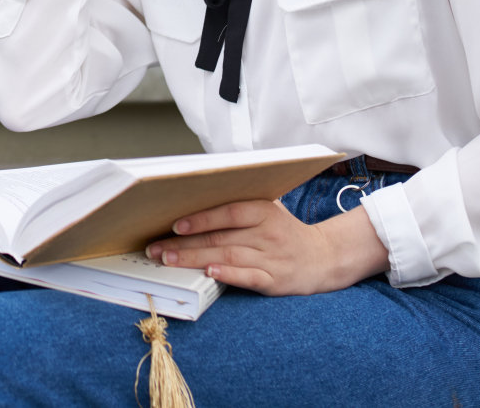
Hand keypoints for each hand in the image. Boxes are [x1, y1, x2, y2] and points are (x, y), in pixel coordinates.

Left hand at [143, 199, 389, 296]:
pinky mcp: (276, 280)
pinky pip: (250, 277)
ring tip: (169, 261)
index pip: (227, 212)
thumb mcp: (268, 210)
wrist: (323, 258)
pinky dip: (229, 275)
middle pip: (220, 237)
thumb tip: (193, 200)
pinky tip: (210, 274)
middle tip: (156, 249)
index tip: (173, 225)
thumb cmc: (284, 232)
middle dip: (184, 244)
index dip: (200, 218)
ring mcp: (273, 257)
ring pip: (228, 257)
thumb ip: (238, 206)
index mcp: (264, 211)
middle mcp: (268, 233)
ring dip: (196, 259)